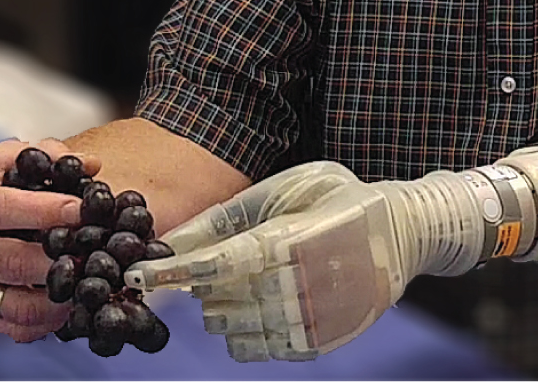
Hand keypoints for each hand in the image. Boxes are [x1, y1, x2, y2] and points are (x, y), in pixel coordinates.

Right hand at [0, 138, 98, 341]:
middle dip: (62, 256)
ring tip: (91, 274)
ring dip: (62, 293)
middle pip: (14, 262)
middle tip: (98, 245)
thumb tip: (91, 165)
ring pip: (19, 304)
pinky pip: (18, 327)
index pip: (1, 210)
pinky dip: (51, 319)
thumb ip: (45, 154)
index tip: (83, 209)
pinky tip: (74, 298)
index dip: (46, 211)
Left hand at [125, 161, 414, 360]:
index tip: (133, 276)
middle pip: (219, 300)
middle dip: (203, 283)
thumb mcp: (287, 187)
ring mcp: (311, 321)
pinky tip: (265, 299)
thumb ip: (228, 215)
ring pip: (233, 331)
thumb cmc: (338, 197)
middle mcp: (299, 287)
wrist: (404, 232)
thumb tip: (172, 238)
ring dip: (224, 308)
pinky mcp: (318, 344)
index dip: (171, 273)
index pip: (217, 265)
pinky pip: (259, 350)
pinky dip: (248, 330)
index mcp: (291, 240)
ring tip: (250, 277)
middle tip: (219, 259)